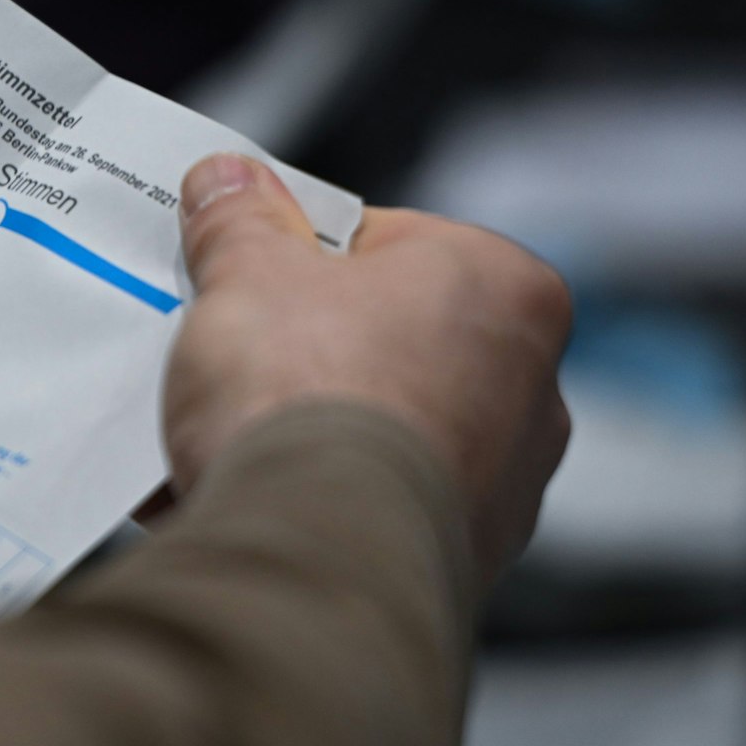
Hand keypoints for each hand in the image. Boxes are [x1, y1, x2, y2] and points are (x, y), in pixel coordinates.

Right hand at [163, 154, 572, 584]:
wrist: (311, 555)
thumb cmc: (307, 398)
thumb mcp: (245, 274)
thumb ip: (240, 220)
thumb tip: (229, 181)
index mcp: (504, 289)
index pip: (386, 243)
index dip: (298, 256)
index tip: (242, 274)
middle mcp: (528, 390)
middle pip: (382, 341)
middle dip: (301, 351)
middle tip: (225, 353)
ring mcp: (500, 488)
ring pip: (372, 432)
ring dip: (302, 434)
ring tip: (217, 438)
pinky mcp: (455, 564)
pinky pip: (363, 510)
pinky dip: (306, 503)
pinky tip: (238, 498)